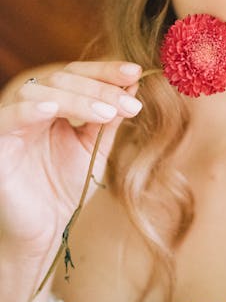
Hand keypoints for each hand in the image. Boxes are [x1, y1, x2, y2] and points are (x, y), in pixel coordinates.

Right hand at [0, 61, 142, 262]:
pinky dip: (29, 110)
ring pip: (39, 92)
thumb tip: (133, 85)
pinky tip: (53, 111)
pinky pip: (8, 117)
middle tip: (130, 104)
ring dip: (77, 99)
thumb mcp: (94, 147)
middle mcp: (30, 106)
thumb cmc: (65, 188)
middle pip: (62, 79)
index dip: (105, 71)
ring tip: (107, 113)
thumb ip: (109, 116)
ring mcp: (10, 121)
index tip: (136, 72)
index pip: (77, 74)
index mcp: (52, 103)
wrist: (43, 230)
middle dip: (99, 88)